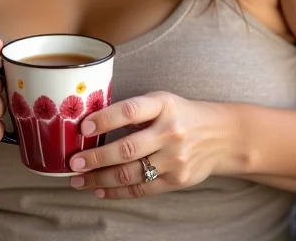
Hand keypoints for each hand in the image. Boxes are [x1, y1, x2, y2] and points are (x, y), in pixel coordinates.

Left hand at [68, 92, 223, 198]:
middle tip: (74, 163)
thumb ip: (135, 111)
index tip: (83, 127)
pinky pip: (142, 189)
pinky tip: (101, 191)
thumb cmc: (182, 115)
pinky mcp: (177, 180)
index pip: (129, 111)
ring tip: (79, 180)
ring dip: (100, 179)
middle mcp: (169, 131)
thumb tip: (92, 124)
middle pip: (127, 148)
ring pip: (131, 173)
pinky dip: (118, 192)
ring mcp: (174, 158)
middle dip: (96, 158)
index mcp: (163, 105)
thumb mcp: (162, 101)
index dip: (104, 119)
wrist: (221, 136)